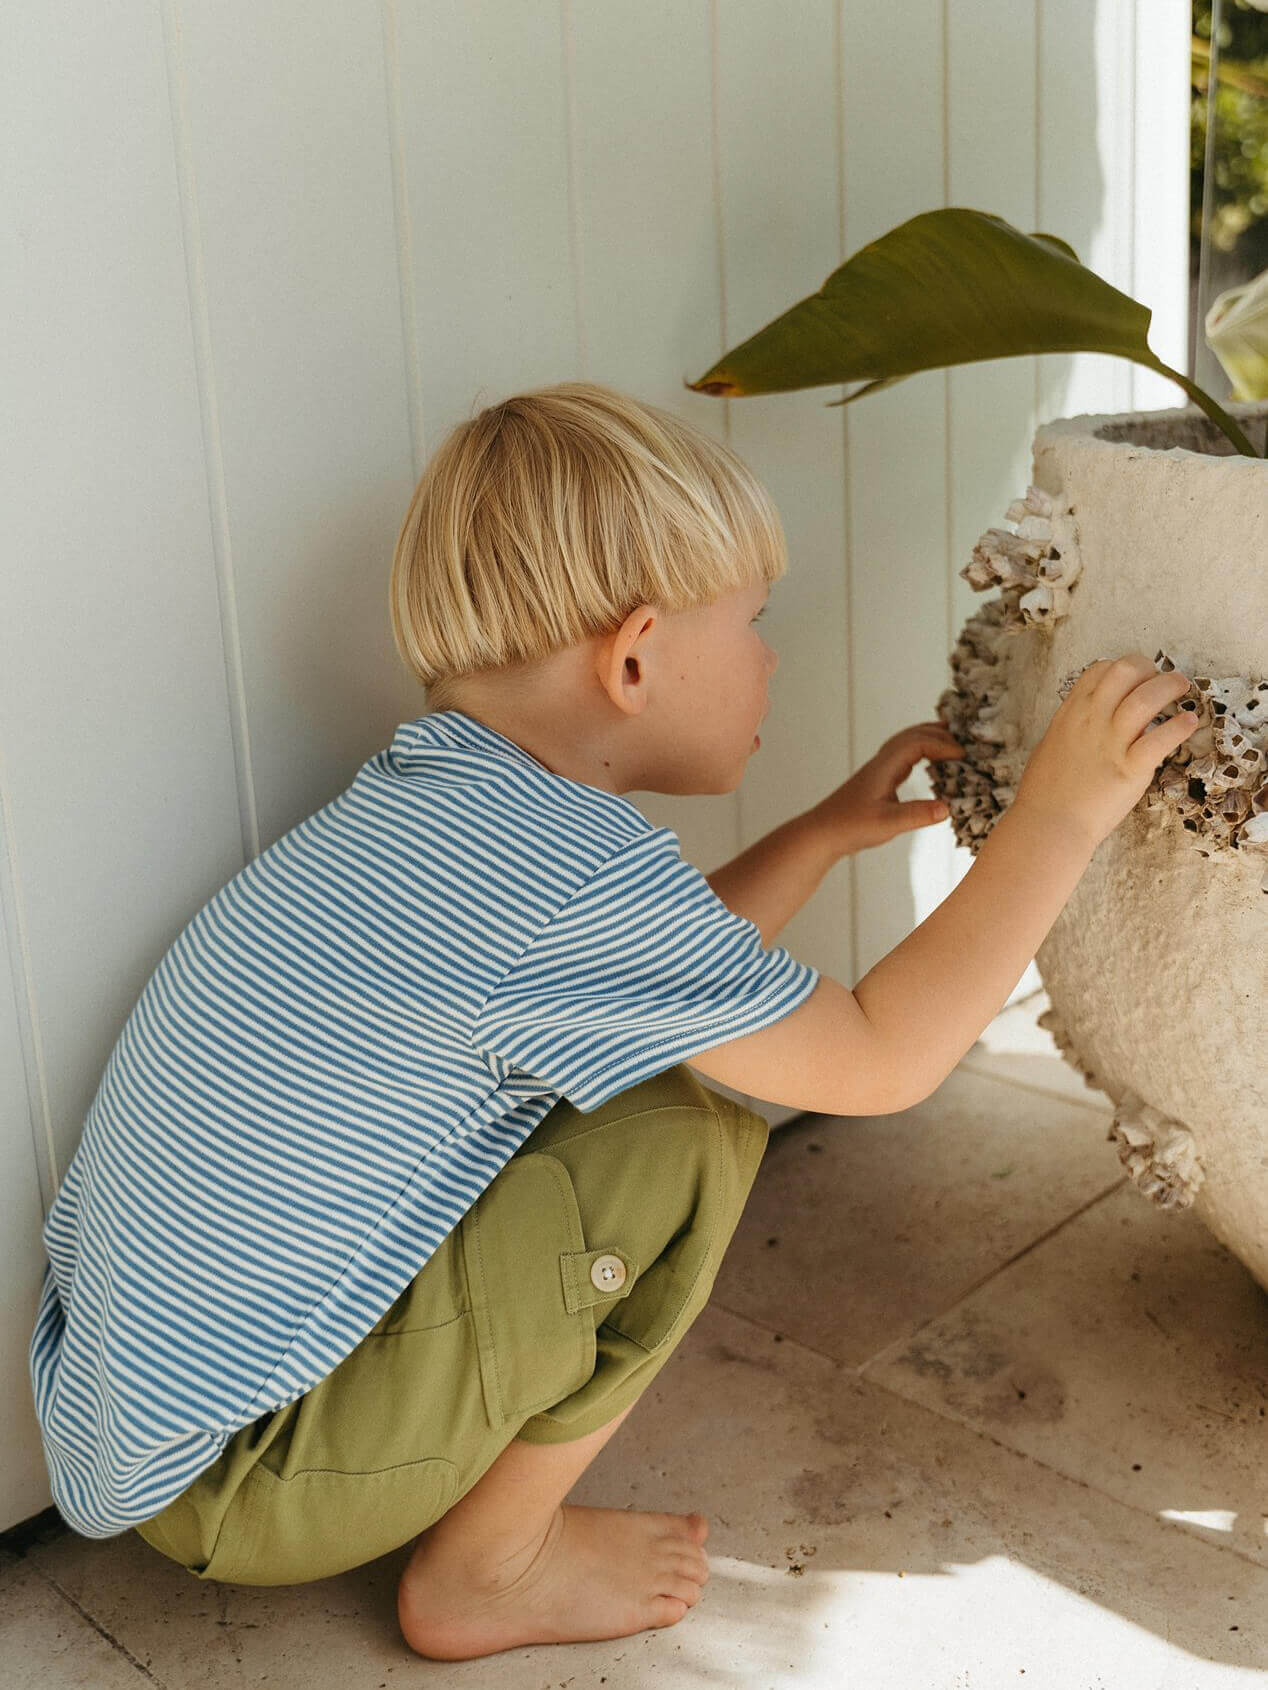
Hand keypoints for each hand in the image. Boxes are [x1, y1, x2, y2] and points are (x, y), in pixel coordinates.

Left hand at [809, 722, 966, 854]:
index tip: (964, 756)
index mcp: (884, 767)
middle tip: (965, 744)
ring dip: (929, 737)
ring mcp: (879, 769)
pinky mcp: (878, 779)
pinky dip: (921, 751)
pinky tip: (929, 761)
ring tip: (953, 739)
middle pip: (913, 735)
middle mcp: (881, 763)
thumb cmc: (850, 827)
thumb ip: (917, 815)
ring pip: (906, 742)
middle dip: (940, 735)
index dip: (943, 745)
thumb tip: (948, 808)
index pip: (918, 743)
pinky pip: (903, 755)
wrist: (822, 833)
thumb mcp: (887, 824)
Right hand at [1013, 653, 1200, 849]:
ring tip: (1181, 687)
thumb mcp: (1052, 746)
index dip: (1122, 668)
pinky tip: (1188, 723)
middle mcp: (1091, 721)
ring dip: (1169, 686)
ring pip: (1146, 698)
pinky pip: (1161, 738)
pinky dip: (1179, 726)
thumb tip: (1087, 721)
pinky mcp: (1130, 768)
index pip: (1099, 670)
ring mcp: (1111, 743)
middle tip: (1161, 679)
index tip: (1135, 678)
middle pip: (1124, 671)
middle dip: (1148, 668)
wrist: (1048, 825)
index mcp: (1070, 714)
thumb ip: (1073, 728)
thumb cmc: (1045, 793)